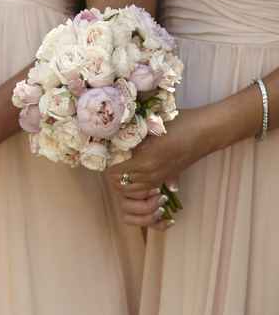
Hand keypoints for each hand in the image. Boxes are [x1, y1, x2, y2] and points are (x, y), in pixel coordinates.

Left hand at [106, 108, 219, 228]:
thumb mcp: (150, 125)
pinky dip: (137, 189)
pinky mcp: (165, 179)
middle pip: (118, 184)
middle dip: (113, 175)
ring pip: (130, 192)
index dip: (107, 164)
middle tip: (113, 161)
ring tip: (123, 169)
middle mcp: (149, 172)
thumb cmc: (178, 122)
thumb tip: (110, 143)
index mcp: (143, 158)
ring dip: (124, 183)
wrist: (205, 131)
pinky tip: (136, 175)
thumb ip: (132, 137)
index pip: (112, 171)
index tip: (108, 154)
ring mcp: (157, 177)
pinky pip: (144, 192)